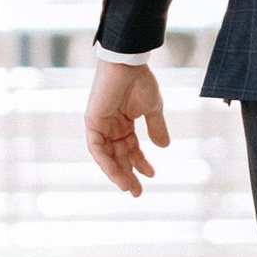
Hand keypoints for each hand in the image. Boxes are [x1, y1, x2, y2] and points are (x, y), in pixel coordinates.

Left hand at [85, 60, 167, 198]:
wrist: (127, 64)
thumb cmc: (139, 80)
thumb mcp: (153, 108)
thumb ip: (156, 127)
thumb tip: (164, 147)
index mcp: (124, 122)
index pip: (131, 148)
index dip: (141, 162)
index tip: (152, 175)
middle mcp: (110, 126)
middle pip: (119, 156)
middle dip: (128, 174)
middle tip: (137, 192)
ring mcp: (100, 125)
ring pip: (107, 156)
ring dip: (117, 173)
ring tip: (129, 188)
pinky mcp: (92, 123)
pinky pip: (97, 149)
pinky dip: (106, 163)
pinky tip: (118, 175)